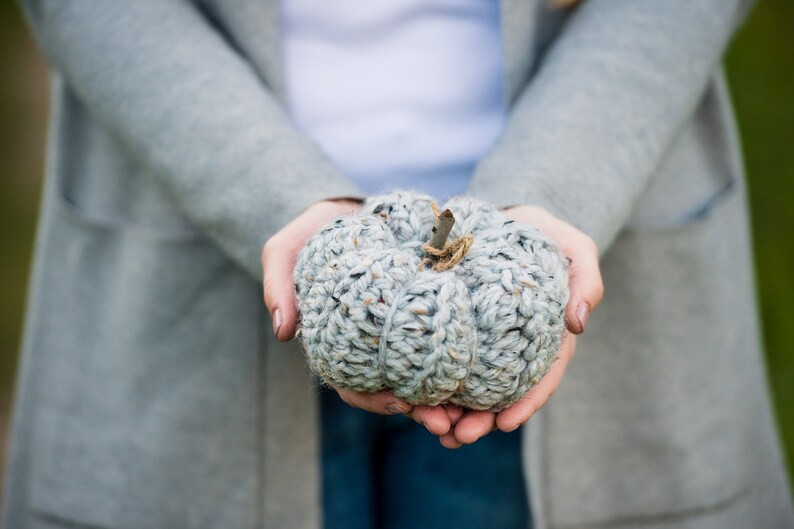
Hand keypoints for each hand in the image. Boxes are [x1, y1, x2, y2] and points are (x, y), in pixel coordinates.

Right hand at [260, 198, 452, 434]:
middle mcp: (372, 346)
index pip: (353, 385)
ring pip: (424, 377)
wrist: (353, 208)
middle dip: (419, 410)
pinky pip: (445, 345)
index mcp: (339, 344)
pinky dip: (460, 364)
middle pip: (395, 390)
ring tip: (468, 410)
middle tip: (445, 421)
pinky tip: (481, 375)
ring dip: (445, 399)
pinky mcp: (427, 313)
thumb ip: (278, 283)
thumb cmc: (316, 232)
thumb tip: (283, 332)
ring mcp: (402, 332)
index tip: (399, 404)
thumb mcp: (286, 248)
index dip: (374, 400)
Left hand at [439, 205, 603, 448]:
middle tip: (458, 436)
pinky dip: (433, 382)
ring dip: (454, 412)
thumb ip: (586, 279)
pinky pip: (446, 359)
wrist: (505, 217)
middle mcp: (514, 345)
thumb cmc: (544, 234)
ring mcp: (485, 339)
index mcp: (546, 336)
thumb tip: (579, 323)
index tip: (503, 425)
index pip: (540, 378)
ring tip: (434, 429)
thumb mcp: (575, 248)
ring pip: (471, 384)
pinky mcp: (459, 327)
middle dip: (481, 419)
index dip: (525, 404)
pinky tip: (414, 400)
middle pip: (501, 392)